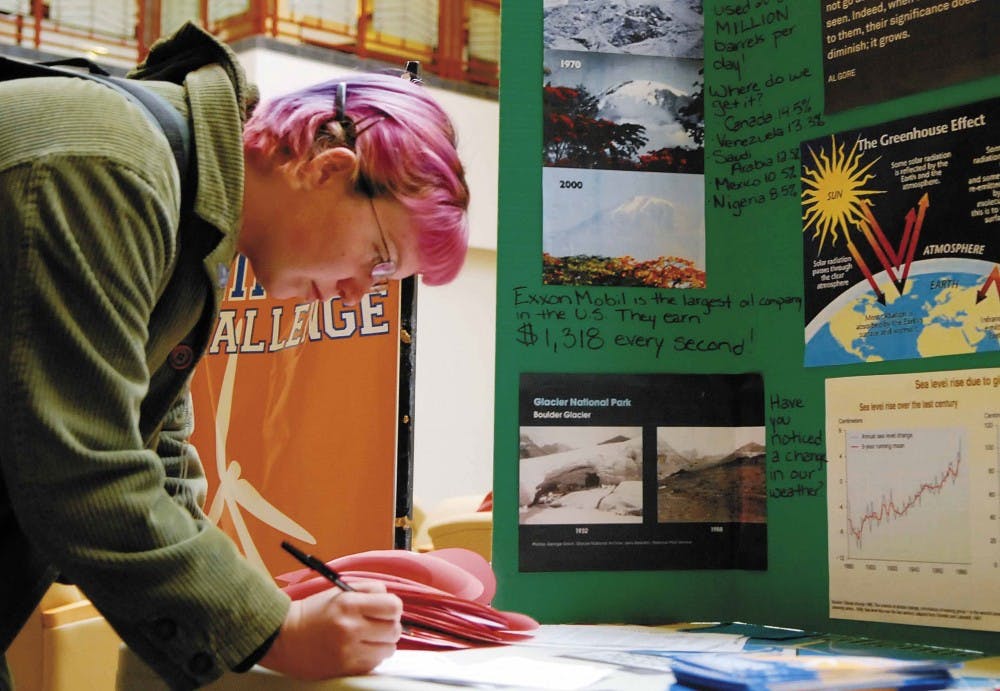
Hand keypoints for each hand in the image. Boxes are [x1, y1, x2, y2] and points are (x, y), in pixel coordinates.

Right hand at [259, 580, 402, 679]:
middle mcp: (350, 628)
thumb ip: (369, 591)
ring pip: (389, 649)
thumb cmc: (313, 613)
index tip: (385, 609)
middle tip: (376, 624)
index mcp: (349, 604)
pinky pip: (375, 664)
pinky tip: (358, 649)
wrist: (284, 638)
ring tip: (366, 638)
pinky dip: (371, 657)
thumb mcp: (339, 592)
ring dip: (382, 644)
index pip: (393, 606)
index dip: (392, 607)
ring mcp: (349, 651)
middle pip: (394, 630)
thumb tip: (391, 600)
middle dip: (389, 626)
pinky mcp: (346, 669)